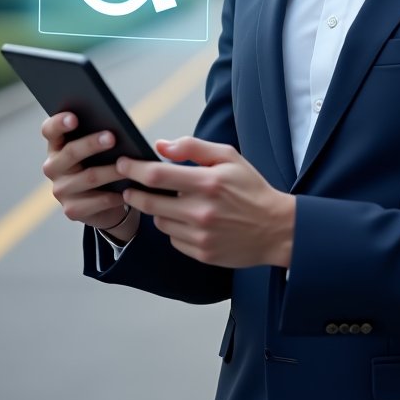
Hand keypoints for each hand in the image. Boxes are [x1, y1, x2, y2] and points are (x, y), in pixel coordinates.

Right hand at [41, 112, 140, 240]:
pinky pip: (95, 202)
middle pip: (71, 152)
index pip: (50, 130)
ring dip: (110, 171)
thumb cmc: (104, 162)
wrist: (106, 200)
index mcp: (57, 145)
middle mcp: (53, 167)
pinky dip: (113, 196)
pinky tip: (127, 191)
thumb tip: (117, 127)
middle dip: (92, 143)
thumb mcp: (100, 148)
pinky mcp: (72, 210)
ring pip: (88, 177)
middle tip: (112, 137)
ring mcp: (61, 190)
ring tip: (128, 165)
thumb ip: (100, 134)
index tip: (74, 118)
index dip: (59, 123)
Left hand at [119, 137, 294, 268]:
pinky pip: (173, 239)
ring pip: (160, 222)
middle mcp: (201, 211)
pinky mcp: (201, 253)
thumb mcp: (228, 157)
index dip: (134, 169)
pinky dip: (175, 228)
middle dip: (133, 192)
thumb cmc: (251, 188)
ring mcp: (200, 235)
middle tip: (129, 187)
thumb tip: (161, 146)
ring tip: (172, 202)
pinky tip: (188, 220)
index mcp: (208, 183)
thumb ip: (193, 147)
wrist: (275, 228)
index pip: (157, 175)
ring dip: (158, 210)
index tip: (123, 163)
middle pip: (149, 202)